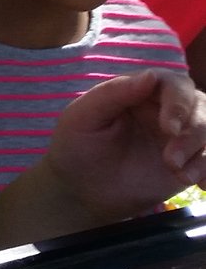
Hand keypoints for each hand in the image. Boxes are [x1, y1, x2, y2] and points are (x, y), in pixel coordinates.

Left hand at [41, 70, 205, 222]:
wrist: (81, 192)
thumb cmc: (76, 148)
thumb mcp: (83, 117)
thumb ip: (113, 93)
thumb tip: (151, 76)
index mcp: (140, 93)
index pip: (173, 84)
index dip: (179, 102)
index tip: (169, 128)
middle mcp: (165, 110)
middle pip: (200, 106)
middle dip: (193, 132)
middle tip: (171, 160)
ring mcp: (181, 137)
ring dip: (204, 152)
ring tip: (181, 174)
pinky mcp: (190, 162)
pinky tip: (201, 185)